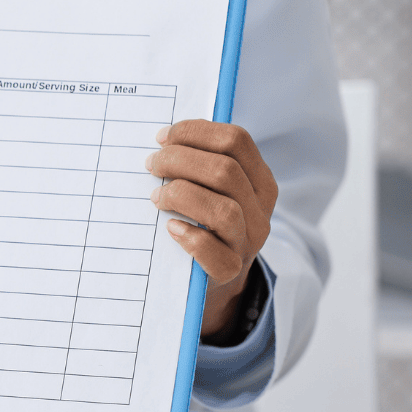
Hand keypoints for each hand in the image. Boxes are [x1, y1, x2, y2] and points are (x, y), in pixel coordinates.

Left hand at [144, 121, 278, 338]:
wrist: (214, 279)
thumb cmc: (204, 223)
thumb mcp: (212, 191)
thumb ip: (200, 166)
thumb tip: (162, 139)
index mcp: (259, 181)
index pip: (236, 141)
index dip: (195, 132)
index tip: (162, 137)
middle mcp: (260, 210)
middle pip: (225, 171)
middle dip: (179, 160)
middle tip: (151, 164)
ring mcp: (248, 242)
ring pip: (223, 210)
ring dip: (181, 196)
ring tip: (155, 197)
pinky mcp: (229, 271)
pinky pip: (213, 251)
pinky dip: (189, 236)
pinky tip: (170, 228)